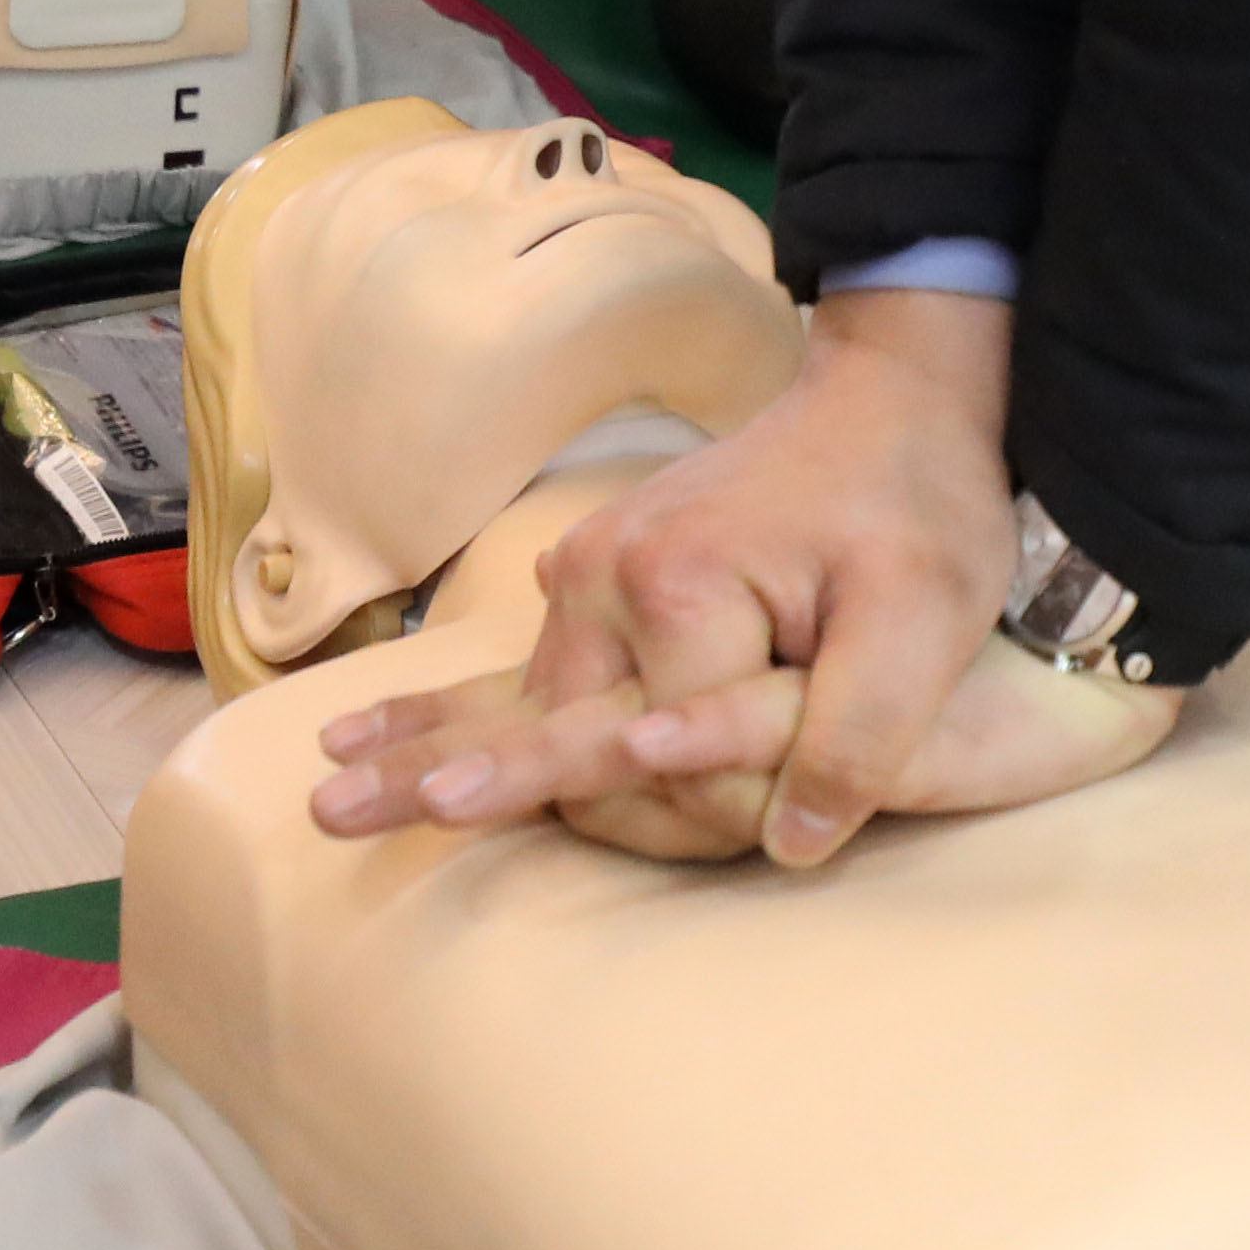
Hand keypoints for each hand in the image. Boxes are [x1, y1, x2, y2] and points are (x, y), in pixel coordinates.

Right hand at [313, 293, 1106, 869]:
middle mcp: (599, 579)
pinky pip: (513, 676)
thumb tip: (789, 846)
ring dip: (467, 771)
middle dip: (602, 810)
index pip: (687, 771)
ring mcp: (581, 579)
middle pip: (582, 756)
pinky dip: (434, 717)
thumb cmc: (916, 507)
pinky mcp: (586, 586)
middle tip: (361, 825)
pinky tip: (354, 746)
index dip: (755, 808)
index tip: (815, 796)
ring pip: (541, 728)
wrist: (889, 404)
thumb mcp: (922, 620)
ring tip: (327, 807)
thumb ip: (860, 736)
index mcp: (675, 585)